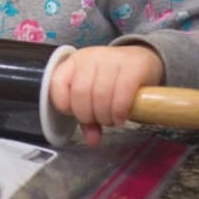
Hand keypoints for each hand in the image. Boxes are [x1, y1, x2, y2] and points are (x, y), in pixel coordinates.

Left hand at [49, 44, 164, 145]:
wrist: (141, 59)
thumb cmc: (113, 78)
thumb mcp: (95, 91)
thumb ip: (88, 116)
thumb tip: (91, 140)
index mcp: (74, 62)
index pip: (57, 83)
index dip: (64, 105)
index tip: (78, 114)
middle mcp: (89, 58)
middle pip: (80, 93)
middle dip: (88, 115)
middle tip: (99, 121)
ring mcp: (110, 60)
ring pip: (100, 95)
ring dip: (105, 116)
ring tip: (112, 120)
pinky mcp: (131, 67)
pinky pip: (121, 93)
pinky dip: (119, 110)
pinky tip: (121, 116)